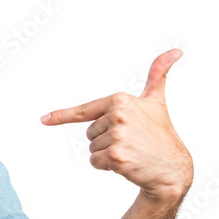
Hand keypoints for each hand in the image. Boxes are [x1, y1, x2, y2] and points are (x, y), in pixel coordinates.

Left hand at [40, 49, 192, 203]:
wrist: (172, 167)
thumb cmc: (161, 134)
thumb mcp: (157, 101)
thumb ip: (158, 75)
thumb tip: (175, 51)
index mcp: (121, 100)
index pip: (85, 110)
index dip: (61, 116)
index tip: (43, 120)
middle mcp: (118, 115)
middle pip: (90, 133)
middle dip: (106, 141)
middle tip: (130, 142)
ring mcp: (116, 135)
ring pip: (92, 149)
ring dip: (107, 155)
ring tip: (131, 151)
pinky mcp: (115, 155)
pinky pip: (95, 162)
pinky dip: (107, 166)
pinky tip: (127, 163)